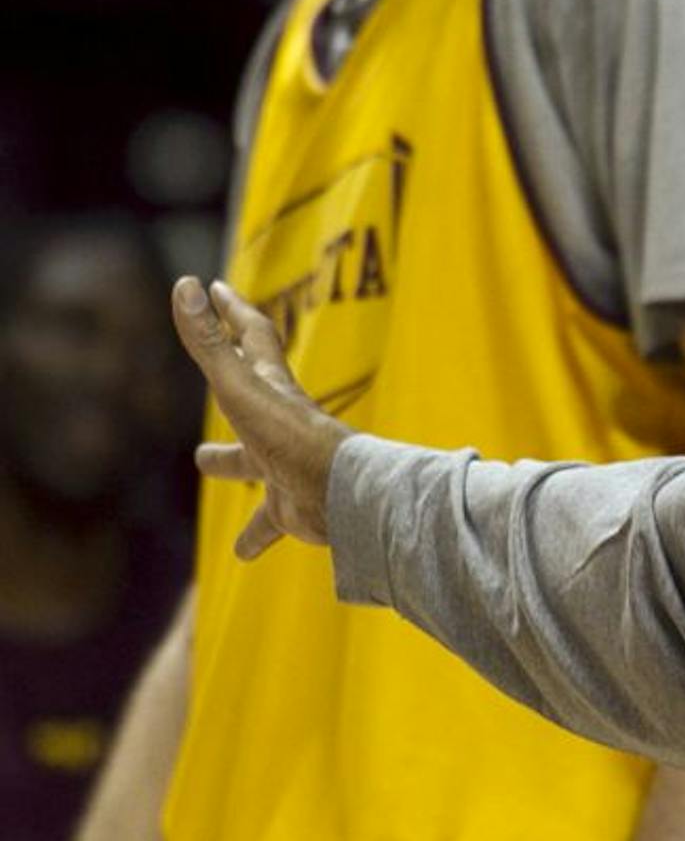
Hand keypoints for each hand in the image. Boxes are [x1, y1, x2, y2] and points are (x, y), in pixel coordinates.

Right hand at [171, 277, 350, 557]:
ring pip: (253, 464)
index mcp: (270, 390)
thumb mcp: (240, 387)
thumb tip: (186, 286)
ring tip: (208, 463)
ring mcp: (286, 467)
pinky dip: (254, 537)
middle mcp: (279, 425)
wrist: (342, 497)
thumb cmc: (291, 437)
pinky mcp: (293, 508)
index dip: (233, 311)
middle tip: (215, 372)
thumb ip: (209, 342)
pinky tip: (241, 554)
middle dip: (231, 384)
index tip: (215, 289)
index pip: (252, 337)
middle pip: (250, 399)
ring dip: (233, 464)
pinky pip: (267, 525)